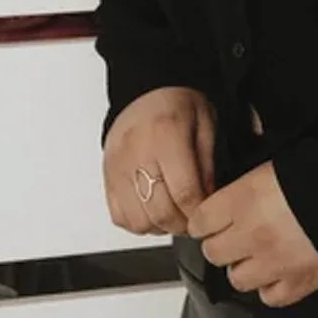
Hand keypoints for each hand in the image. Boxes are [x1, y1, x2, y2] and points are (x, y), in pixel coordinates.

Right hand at [101, 86, 215, 236]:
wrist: (145, 90)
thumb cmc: (177, 102)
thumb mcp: (205, 121)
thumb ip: (208, 161)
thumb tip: (209, 197)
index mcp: (166, 135)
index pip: (184, 191)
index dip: (199, 211)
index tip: (207, 214)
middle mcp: (138, 153)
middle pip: (161, 212)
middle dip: (182, 224)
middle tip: (193, 219)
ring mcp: (118, 168)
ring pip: (139, 221)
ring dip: (161, 227)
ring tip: (174, 215)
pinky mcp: (108, 177)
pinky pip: (119, 217)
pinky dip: (139, 223)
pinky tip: (153, 211)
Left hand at [186, 160, 317, 306]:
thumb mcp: (281, 154)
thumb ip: (255, 172)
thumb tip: (242, 172)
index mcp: (246, 197)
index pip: (200, 219)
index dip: (205, 217)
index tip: (210, 215)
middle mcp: (253, 234)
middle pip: (213, 252)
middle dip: (221, 242)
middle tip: (233, 232)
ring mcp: (274, 263)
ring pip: (237, 279)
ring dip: (243, 265)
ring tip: (256, 251)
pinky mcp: (298, 283)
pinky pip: (269, 296)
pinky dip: (270, 285)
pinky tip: (278, 269)